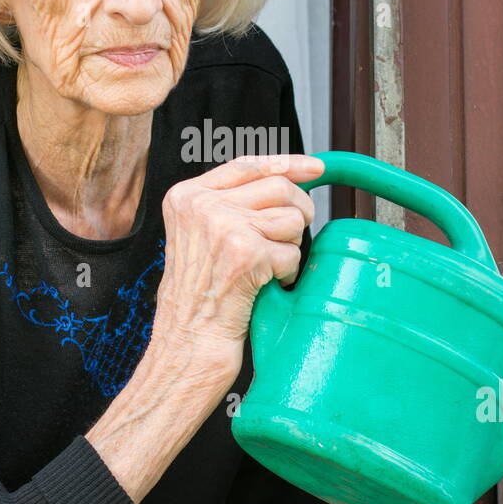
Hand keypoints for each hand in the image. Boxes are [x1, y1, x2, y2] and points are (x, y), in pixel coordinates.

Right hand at [151, 154, 322, 393]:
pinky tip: (265, 284)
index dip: (288, 164)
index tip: (316, 168)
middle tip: (289, 239)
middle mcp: (201, 205)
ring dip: (289, 247)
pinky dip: (286, 272)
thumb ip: (231, 203)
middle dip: (298, 213)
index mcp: (186, 196)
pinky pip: (291, 252)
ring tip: (266, 268)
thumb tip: (287, 178)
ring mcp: (222, 226)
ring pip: (291, 218)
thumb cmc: (199, 295)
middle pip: (278, 186)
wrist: (188, 339)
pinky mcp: (244, 252)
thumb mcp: (200, 234)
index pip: (247, 164)